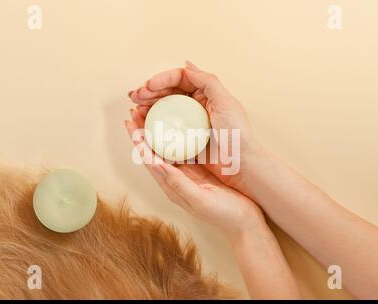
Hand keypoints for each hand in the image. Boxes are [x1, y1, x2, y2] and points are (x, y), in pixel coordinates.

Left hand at [124, 119, 263, 239]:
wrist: (245, 223)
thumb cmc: (225, 214)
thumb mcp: (200, 200)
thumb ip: (179, 184)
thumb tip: (157, 164)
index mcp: (172, 187)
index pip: (149, 160)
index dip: (138, 140)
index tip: (130, 122)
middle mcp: (175, 179)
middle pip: (153, 151)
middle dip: (143, 131)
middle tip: (136, 110)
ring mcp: (187, 174)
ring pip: (167, 148)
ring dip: (157, 131)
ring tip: (150, 112)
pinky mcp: (199, 171)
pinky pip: (184, 149)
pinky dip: (177, 135)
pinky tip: (179, 124)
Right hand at [128, 61, 260, 191]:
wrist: (241, 164)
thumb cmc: (237, 134)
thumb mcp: (226, 102)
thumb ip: (208, 81)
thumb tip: (187, 65)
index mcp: (205, 94)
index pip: (179, 79)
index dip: (161, 79)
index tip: (148, 86)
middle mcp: (195, 106)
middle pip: (167, 93)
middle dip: (149, 92)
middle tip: (135, 97)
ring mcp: (188, 123)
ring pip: (163, 110)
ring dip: (147, 107)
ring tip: (135, 109)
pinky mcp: (184, 139)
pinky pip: (164, 129)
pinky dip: (151, 125)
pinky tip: (141, 124)